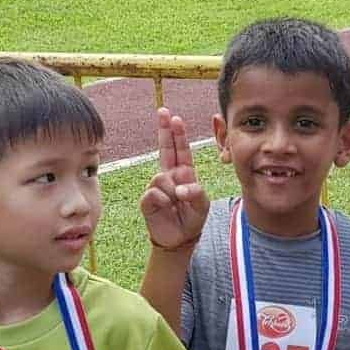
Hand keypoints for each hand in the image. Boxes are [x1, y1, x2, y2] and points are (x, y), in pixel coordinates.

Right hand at [140, 108, 208, 251]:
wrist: (179, 238)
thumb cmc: (192, 218)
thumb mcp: (202, 205)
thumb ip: (195, 192)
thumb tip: (178, 187)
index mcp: (184, 173)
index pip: (181, 150)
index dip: (177, 134)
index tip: (175, 118)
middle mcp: (169, 176)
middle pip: (166, 148)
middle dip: (164, 129)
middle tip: (163, 111)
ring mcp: (156, 186)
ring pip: (162, 178)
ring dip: (172, 192)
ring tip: (176, 204)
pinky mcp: (147, 199)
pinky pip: (154, 194)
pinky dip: (163, 201)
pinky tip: (165, 209)